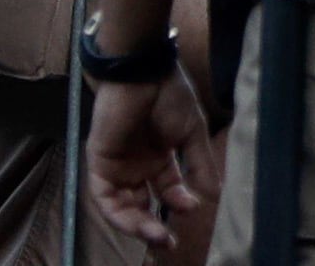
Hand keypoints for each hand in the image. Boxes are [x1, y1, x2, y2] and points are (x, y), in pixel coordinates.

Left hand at [85, 71, 215, 248]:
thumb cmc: (169, 95)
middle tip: (171, 241)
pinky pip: (105, 197)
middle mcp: (137, 164)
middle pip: (143, 203)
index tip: (195, 207)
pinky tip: (139, 220)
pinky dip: (120, 213)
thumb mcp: (192, 133)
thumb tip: (214, 196)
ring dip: (139, 225)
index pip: (168, 190)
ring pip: (124, 206)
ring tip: (158, 236)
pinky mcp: (100, 163)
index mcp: (160, 155)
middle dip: (156, 225)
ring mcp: (118, 165)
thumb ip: (199, 165)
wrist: (142, 72)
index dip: (179, 203)